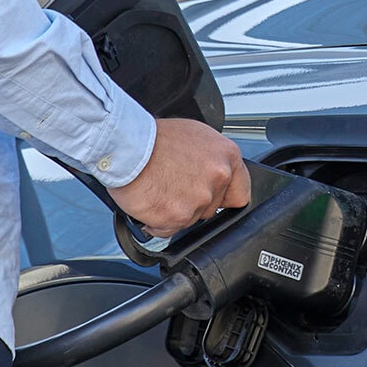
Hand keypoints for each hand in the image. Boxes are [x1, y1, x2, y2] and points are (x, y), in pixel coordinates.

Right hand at [107, 117, 250, 236]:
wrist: (126, 145)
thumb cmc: (154, 138)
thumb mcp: (196, 137)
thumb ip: (212, 160)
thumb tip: (214, 175)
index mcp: (227, 156)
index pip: (240, 192)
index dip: (224, 198)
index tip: (214, 200)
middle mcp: (217, 177)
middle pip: (212, 208)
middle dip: (193, 203)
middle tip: (174, 186)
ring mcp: (199, 199)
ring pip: (190, 219)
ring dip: (174, 212)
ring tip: (159, 189)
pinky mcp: (178, 216)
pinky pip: (169, 229)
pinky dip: (158, 222)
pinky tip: (151, 201)